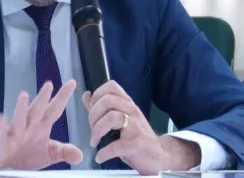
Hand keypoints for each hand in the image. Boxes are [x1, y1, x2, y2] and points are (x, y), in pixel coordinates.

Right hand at [0, 80, 82, 171]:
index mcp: (42, 126)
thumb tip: (80, 155)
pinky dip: (1, 127)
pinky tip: (2, 118)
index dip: (63, 97)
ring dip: (21, 108)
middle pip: (37, 110)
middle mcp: (29, 125)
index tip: (72, 82)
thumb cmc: (27, 153)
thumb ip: (63, 151)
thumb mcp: (49, 154)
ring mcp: (14, 132)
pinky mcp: (2, 142)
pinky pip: (1, 134)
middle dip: (43, 98)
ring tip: (24, 95)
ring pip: (19, 119)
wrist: (4, 161)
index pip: (54, 109)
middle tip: (49, 84)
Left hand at [83, 80, 200, 174]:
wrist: (158, 155)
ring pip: (112, 117)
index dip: (97, 95)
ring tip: (94, 141)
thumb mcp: (118, 118)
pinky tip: (100, 156)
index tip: (92, 109)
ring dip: (97, 131)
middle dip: (93, 115)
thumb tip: (86, 95)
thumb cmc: (134, 135)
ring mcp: (136, 126)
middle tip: (92, 129)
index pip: (111, 86)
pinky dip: (104, 152)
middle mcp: (132, 110)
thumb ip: (100, 107)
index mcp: (127, 103)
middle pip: (107, 101)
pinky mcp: (137, 144)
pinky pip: (116, 145)